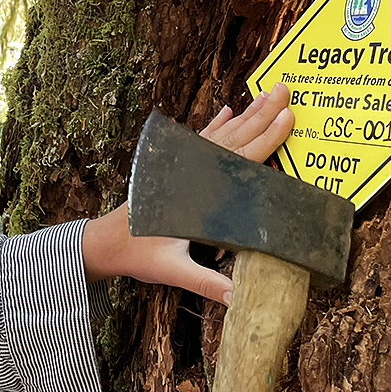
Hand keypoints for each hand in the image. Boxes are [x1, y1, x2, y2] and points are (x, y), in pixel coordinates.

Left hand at [80, 83, 294, 302]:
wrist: (102, 241)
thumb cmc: (137, 254)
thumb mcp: (172, 269)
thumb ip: (205, 282)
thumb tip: (238, 299)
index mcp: (194, 190)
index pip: (237, 161)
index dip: (265, 140)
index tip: (288, 119)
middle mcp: (187, 170)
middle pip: (232, 138)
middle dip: (261, 115)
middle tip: (285, 91)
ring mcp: (180, 166)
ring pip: (219, 134)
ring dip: (245, 115)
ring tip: (268, 94)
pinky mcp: (173, 168)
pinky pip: (200, 140)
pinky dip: (216, 125)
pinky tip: (228, 111)